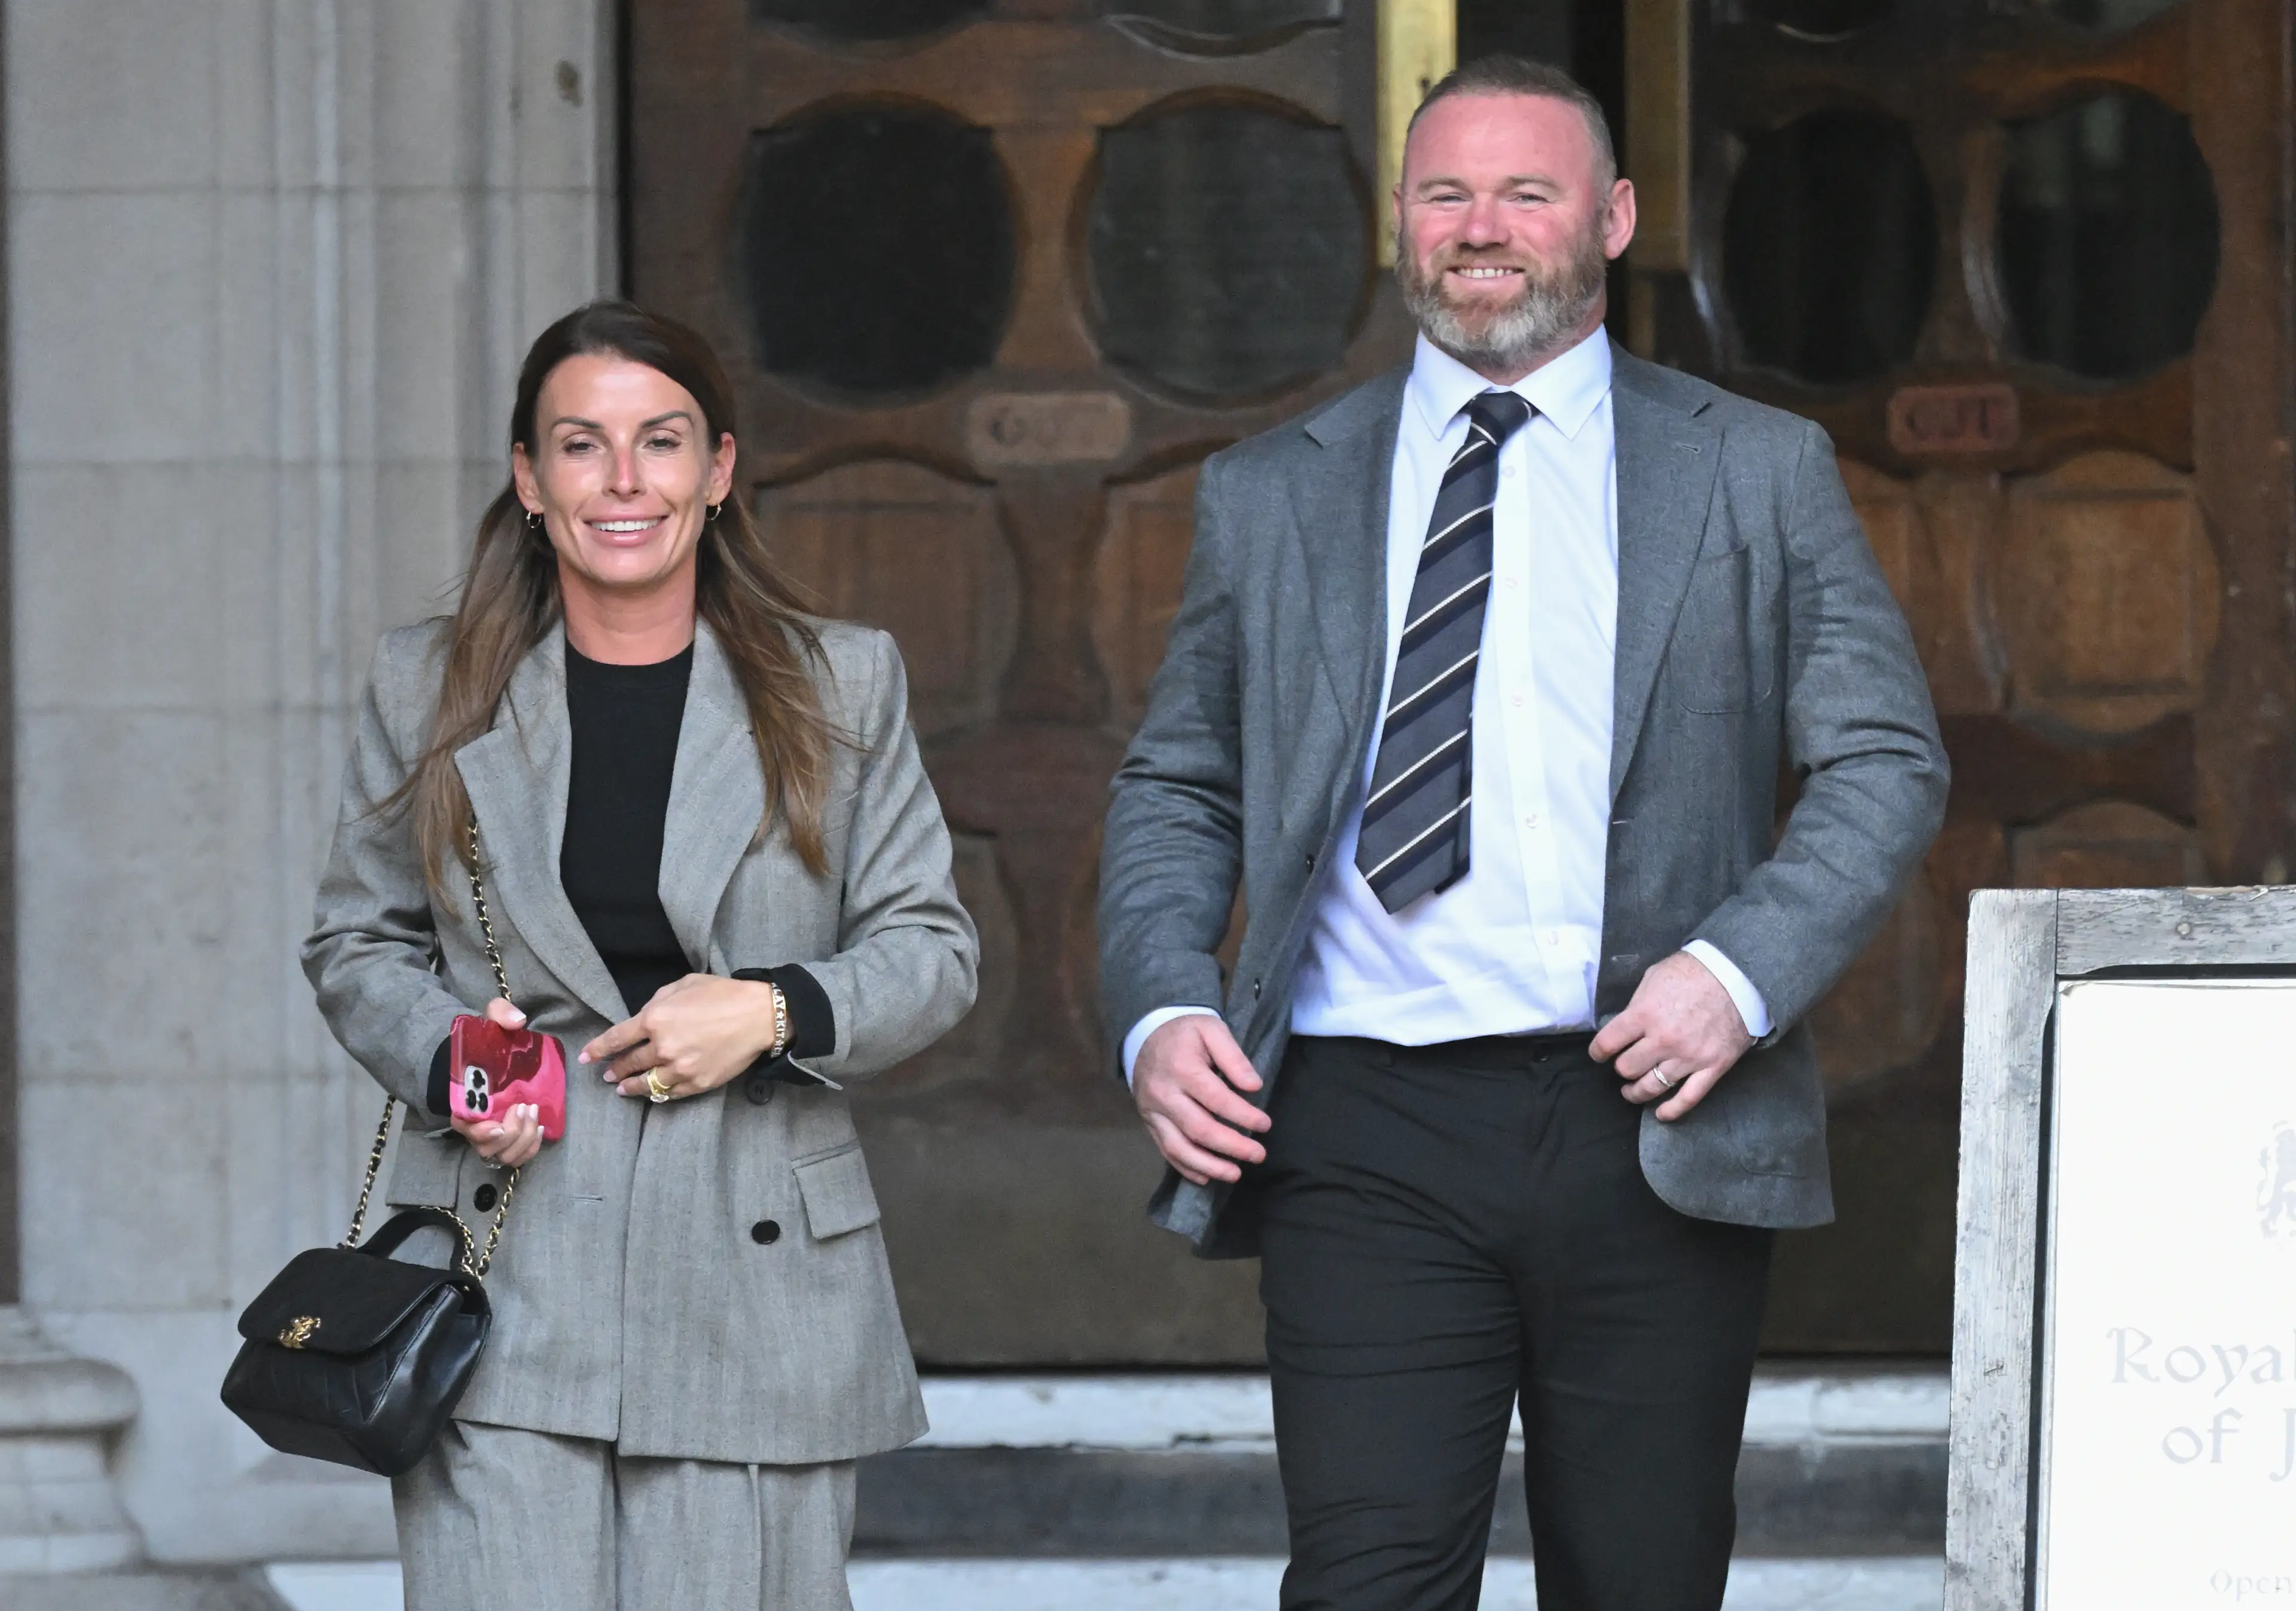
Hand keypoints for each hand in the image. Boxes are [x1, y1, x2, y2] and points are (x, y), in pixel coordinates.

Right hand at [451, 997, 546, 1167]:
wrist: (489, 1060)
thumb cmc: (486, 1045)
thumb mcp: (490, 1022)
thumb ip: (500, 1015)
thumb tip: (518, 1020)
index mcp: (463, 1102)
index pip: (464, 1127)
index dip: (479, 1132)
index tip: (496, 1124)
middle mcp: (475, 1124)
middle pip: (487, 1147)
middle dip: (510, 1134)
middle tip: (524, 1108)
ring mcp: (492, 1134)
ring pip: (503, 1156)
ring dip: (522, 1141)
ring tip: (534, 1116)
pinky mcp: (509, 1137)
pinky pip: (516, 1156)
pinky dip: (530, 1149)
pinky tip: (540, 1129)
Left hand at [582, 974, 778, 1100]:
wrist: (760, 1015)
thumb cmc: (723, 994)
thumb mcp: (683, 985)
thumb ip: (656, 1002)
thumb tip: (642, 1018)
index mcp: (656, 1019)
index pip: (616, 1038)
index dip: (598, 1049)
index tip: (586, 1058)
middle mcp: (663, 1046)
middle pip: (629, 1063)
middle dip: (615, 1069)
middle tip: (608, 1074)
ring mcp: (680, 1068)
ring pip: (647, 1083)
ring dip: (631, 1087)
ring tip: (623, 1089)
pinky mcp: (698, 1083)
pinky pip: (671, 1093)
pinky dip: (658, 1093)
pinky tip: (653, 1093)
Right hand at [1133, 1014, 1270, 1185]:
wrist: (1145, 1036)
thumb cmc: (1185, 1034)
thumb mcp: (1211, 1030)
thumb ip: (1233, 1056)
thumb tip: (1254, 1086)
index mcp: (1182, 1068)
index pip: (1216, 1099)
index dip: (1243, 1115)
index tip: (1266, 1124)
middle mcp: (1164, 1094)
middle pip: (1199, 1129)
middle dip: (1232, 1146)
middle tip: (1259, 1155)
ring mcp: (1153, 1112)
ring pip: (1179, 1147)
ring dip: (1209, 1166)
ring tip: (1235, 1174)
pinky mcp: (1149, 1123)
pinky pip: (1165, 1151)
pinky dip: (1186, 1168)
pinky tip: (1206, 1177)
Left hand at [1589, 951, 1753, 1121]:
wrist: (1738, 975)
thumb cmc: (1694, 971)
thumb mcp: (1654, 977)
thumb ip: (1637, 1004)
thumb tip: (1623, 1024)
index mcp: (1644, 1015)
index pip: (1607, 1044)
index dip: (1598, 1052)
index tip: (1598, 1054)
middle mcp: (1663, 1040)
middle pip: (1628, 1068)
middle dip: (1621, 1068)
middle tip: (1623, 1065)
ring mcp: (1688, 1057)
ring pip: (1652, 1087)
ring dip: (1637, 1092)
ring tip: (1631, 1091)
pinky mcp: (1712, 1067)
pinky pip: (1688, 1098)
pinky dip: (1672, 1110)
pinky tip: (1661, 1114)